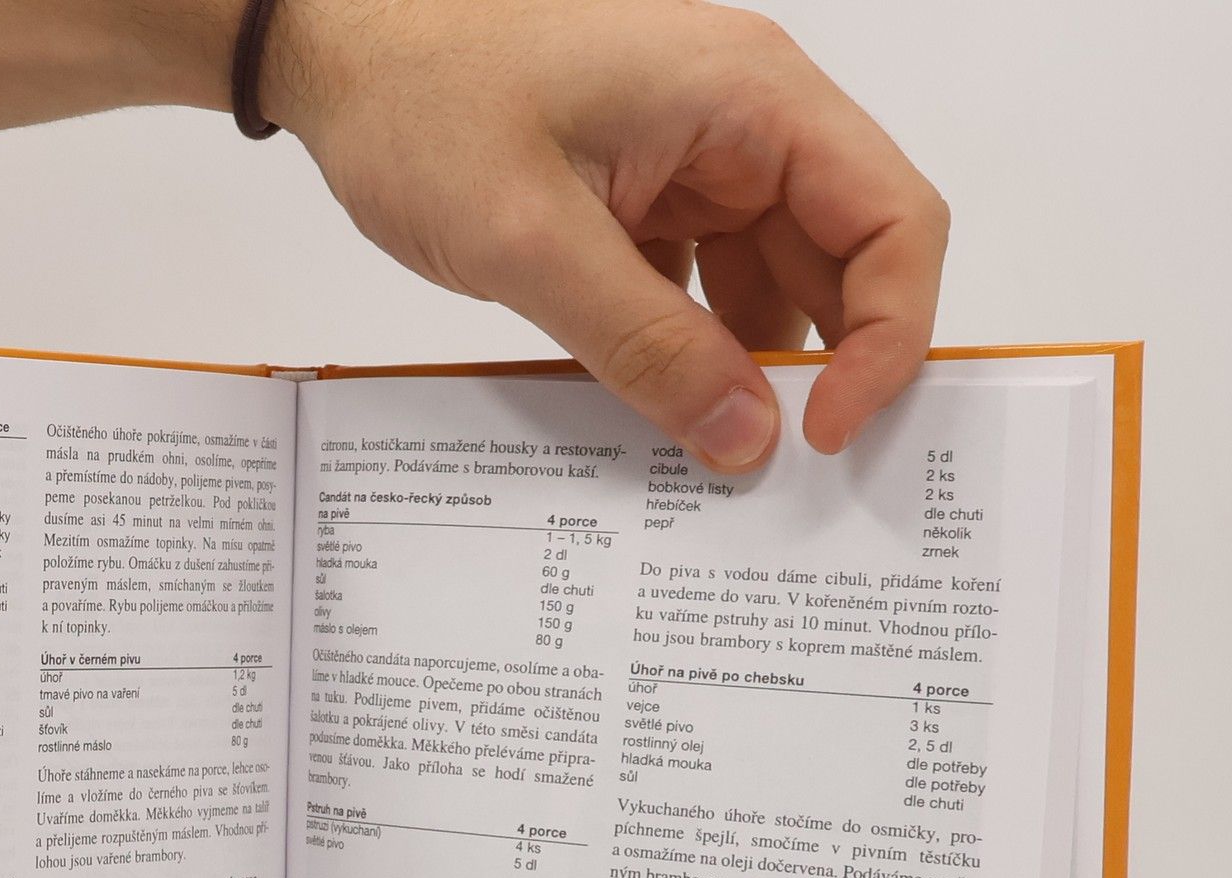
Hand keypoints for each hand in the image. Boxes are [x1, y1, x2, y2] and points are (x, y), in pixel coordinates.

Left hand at [265, 0, 947, 470]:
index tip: (827, 433)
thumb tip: (746, 439)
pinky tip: (654, 413)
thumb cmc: (424, 102)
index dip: (888, 337)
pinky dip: (688, 357)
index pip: (893, 221)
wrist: (338, 55)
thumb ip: (647, 346)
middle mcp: (744, 126)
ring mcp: (697, 165)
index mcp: (750, 99)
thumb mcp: (533, 240)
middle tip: (771, 467)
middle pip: (844, 263)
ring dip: (745, 372)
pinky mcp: (649, 203)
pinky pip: (703, 294)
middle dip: (820, 369)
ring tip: (701, 450)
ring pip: (771, 290)